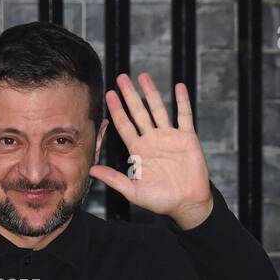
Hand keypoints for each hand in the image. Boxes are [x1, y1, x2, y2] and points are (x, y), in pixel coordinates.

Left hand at [89, 72, 213, 229]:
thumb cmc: (160, 200)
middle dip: (130, 95)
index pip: (124, 125)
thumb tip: (91, 170)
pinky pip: (184, 115)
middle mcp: (152, 140)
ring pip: (159, 109)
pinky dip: (182, 101)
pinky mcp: (187, 138)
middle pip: (139, 112)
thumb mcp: (133, 190)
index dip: (117, 110)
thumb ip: (114, 179)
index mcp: (139, 150)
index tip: (109, 94)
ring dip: (151, 92)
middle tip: (121, 77)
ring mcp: (170, 137)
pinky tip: (179, 86)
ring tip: (143, 76)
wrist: (187, 203)